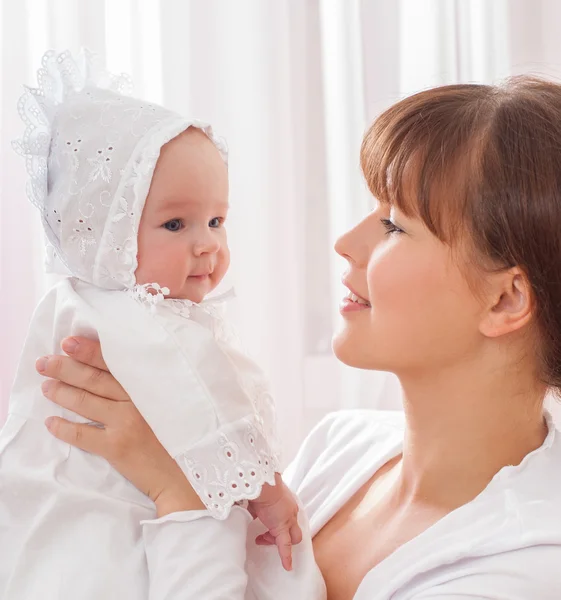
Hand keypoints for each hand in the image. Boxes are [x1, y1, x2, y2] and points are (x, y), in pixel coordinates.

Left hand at [37, 336, 203, 516]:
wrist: (186, 475)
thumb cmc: (183, 434)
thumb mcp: (173, 403)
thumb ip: (153, 387)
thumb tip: (125, 370)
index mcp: (149, 387)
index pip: (114, 362)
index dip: (89, 351)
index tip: (68, 342)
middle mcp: (136, 401)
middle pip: (93, 379)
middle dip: (65, 368)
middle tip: (44, 362)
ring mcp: (125, 424)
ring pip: (84, 402)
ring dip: (61, 392)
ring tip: (46, 386)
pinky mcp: (116, 447)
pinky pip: (82, 435)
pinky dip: (64, 428)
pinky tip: (51, 422)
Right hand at [248, 473, 302, 571]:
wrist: (261, 484)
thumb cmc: (256, 484)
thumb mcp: (256, 494)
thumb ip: (253, 503)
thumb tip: (242, 505)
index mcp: (285, 499)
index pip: (286, 515)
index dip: (276, 522)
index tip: (266, 526)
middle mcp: (290, 510)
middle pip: (291, 528)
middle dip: (279, 533)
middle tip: (263, 534)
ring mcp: (288, 519)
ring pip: (290, 537)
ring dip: (276, 541)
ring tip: (261, 540)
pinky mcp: (282, 528)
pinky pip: (285, 546)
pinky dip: (286, 557)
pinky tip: (287, 567)